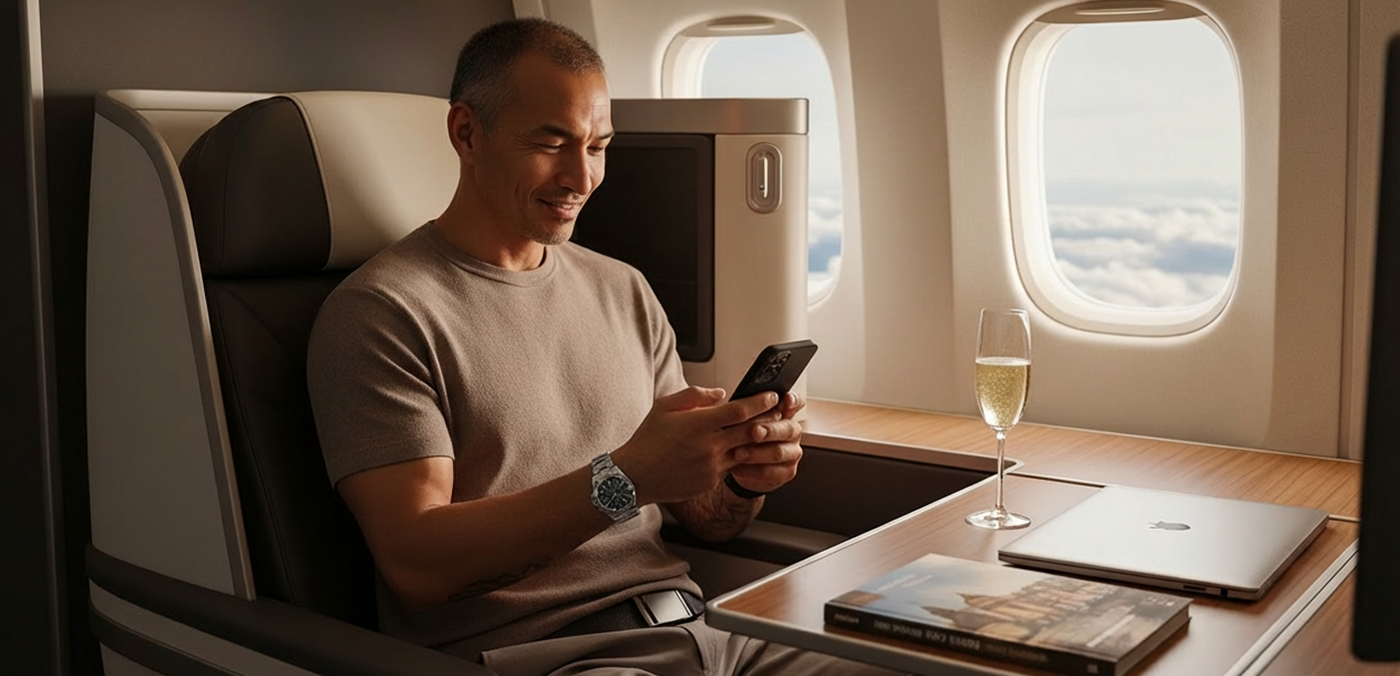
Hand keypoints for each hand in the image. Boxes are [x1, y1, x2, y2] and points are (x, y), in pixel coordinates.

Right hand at [612, 386, 784, 504]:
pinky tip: (734, 450)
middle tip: (777, 412)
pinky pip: (730, 467)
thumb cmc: (647, 440)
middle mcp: (709, 446)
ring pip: (744, 451)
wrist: (634, 477)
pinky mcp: (710, 482)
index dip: (760, 402)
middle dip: (767, 420)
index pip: (740, 411)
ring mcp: (712, 467)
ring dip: (755, 441)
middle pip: (750, 431)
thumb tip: (721, 394)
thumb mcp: (664, 407)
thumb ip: (694, 395)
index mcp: (698, 424)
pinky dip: (734, 457)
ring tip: (760, 431)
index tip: (772, 395)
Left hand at [728, 392, 805, 494]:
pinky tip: (737, 468)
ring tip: (738, 453)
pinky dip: (753, 471)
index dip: (793, 401)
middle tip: (754, 431)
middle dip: (770, 430)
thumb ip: (735, 407)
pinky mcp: (786, 471)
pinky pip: (773, 472)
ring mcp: (791, 452)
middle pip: (789, 428)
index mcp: (783, 413)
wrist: (735, 465)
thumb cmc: (737, 435)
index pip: (795, 402)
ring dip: (758, 453)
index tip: (785, 400)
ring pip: (779, 452)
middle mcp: (790, 431)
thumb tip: (718, 394)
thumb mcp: (735, 418)